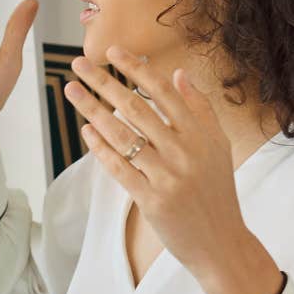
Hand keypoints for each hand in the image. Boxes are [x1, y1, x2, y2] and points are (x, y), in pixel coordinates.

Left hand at [63, 48, 274, 293]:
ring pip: (123, 134)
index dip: (136, 68)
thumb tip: (180, 73)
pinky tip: (86, 131)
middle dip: (104, 82)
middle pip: (137, 107)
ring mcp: (168, 175)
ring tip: (72, 91)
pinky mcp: (152, 200)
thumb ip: (200, 109)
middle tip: (78, 64)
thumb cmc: (216, 192)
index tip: (112, 51)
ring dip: (93, 109)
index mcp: (201, 133)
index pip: (163, 91)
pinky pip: (120, 168)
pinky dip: (101, 148)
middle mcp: (185, 150)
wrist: (221, 242)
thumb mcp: (218, 146)